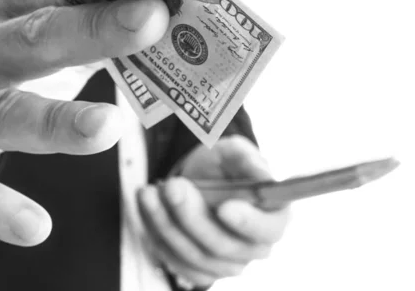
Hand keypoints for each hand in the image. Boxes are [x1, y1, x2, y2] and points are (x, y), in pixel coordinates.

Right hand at [0, 0, 168, 246]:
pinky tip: (35, 227)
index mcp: (2, 18)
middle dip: (90, 31)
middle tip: (148, 23)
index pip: (60, 1)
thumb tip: (152, 23)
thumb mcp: (26, 47)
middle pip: (31, 41)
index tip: (159, 0)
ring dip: (55, 120)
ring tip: (107, 128)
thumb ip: (79, 35)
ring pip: (0, 113)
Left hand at [137, 136, 289, 286]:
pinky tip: (148, 208)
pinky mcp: (200, 270)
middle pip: (224, 246)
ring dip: (167, 223)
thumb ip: (246, 158)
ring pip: (195, 255)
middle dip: (192, 216)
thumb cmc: (221, 167)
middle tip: (173, 187)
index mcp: (273, 217)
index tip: (224, 207)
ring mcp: (227, 263)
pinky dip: (157, 234)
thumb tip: (262, 174)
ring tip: (150, 193)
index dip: (247, 222)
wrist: (197, 180)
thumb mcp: (232, 151)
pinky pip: (176, 261)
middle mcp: (254, 246)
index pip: (268, 229)